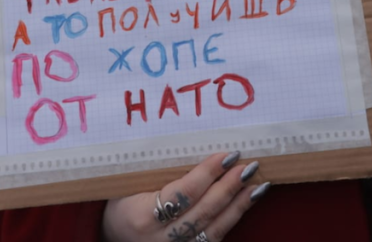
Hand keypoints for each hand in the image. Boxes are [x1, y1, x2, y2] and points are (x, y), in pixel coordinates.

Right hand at [102, 152, 269, 241]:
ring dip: (238, 204)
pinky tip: (247, 201)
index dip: (207, 174)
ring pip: (213, 228)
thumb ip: (156, 168)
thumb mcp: (128, 183)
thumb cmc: (121, 200)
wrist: (113, 235)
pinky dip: (233, 218)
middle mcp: (159, 239)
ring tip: (257, 184)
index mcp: (141, 217)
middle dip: (228, 187)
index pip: (182, 193)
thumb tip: (193, 138)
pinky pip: (214, 238)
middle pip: (202, 212)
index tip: (226, 155)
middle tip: (248, 165)